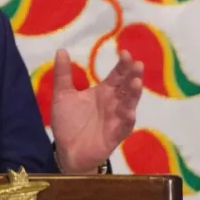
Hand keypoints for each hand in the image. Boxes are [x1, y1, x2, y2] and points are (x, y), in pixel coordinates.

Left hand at [50, 49, 142, 172]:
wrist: (67, 150)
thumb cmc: (68, 122)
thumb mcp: (63, 95)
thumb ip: (63, 74)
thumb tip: (61, 50)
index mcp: (104, 92)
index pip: (117, 76)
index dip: (122, 65)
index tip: (125, 53)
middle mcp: (114, 103)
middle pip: (126, 87)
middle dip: (133, 76)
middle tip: (137, 64)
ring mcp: (116, 119)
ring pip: (129, 105)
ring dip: (134, 94)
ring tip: (136, 82)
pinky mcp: (114, 135)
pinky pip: (124, 127)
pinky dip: (127, 120)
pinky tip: (129, 112)